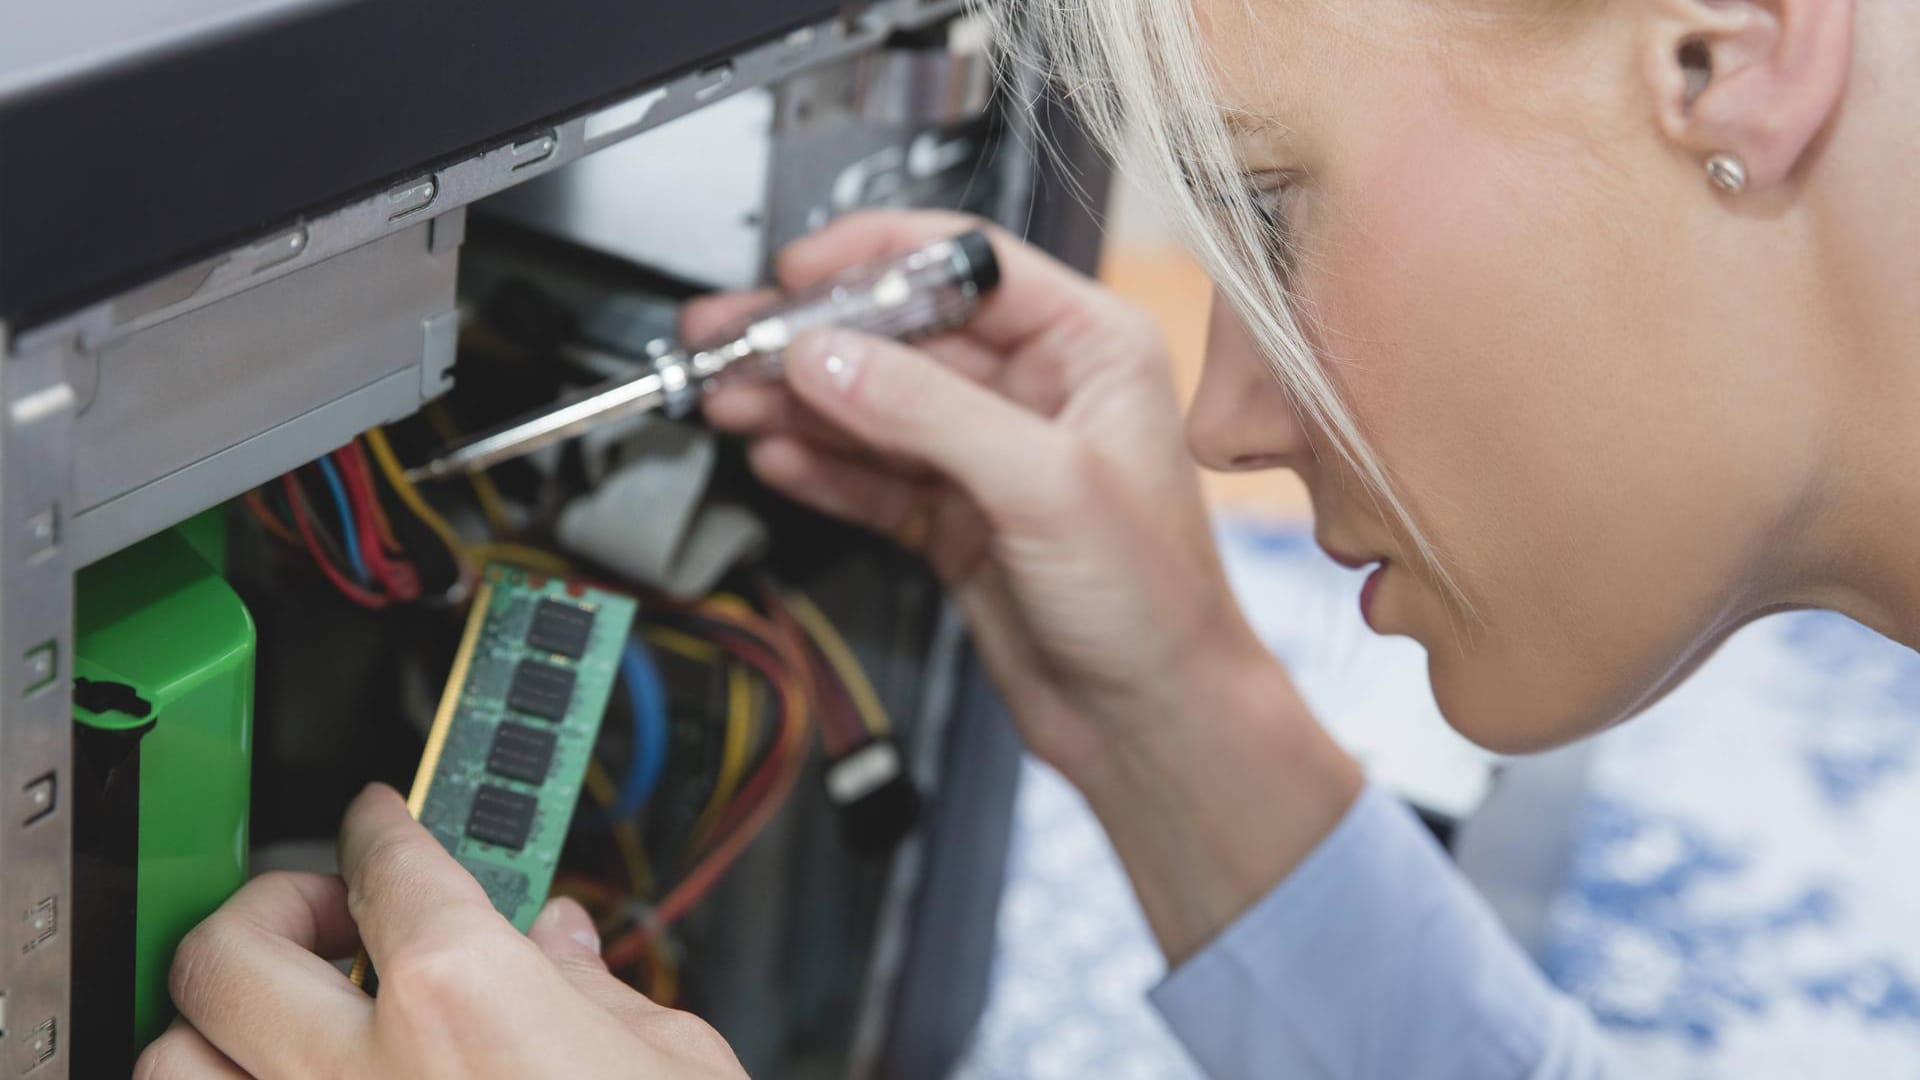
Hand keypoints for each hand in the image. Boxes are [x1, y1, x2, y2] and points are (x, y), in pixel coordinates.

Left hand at [136, 784, 744, 1079]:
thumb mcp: (675, 1064)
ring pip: (173, 1066)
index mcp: (463, 999)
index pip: (388, 864)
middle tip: (325, 913)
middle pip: (231, 950)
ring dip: (216, 1026)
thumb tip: (561, 941)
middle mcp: (359, 1075)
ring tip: (277, 1019)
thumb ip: (600, 989)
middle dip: (271, 908)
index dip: (383, 825)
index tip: (382, 823)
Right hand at [691, 210, 1257, 780]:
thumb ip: (927, 411)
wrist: (1152, 722)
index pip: (965, 264)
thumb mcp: (1044, 485)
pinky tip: (774, 452)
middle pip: (901, 333)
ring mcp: (989, 455)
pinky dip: (820, 465)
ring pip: (874, 404)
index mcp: (1089, 346)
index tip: (797, 274)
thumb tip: (827, 354)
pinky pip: (872, 474)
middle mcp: (1039, 389)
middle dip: (811, 334)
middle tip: (731, 336)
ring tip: (727, 395)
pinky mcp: (955, 518)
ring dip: (798, 400)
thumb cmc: (1156, 602)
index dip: (874, 260)